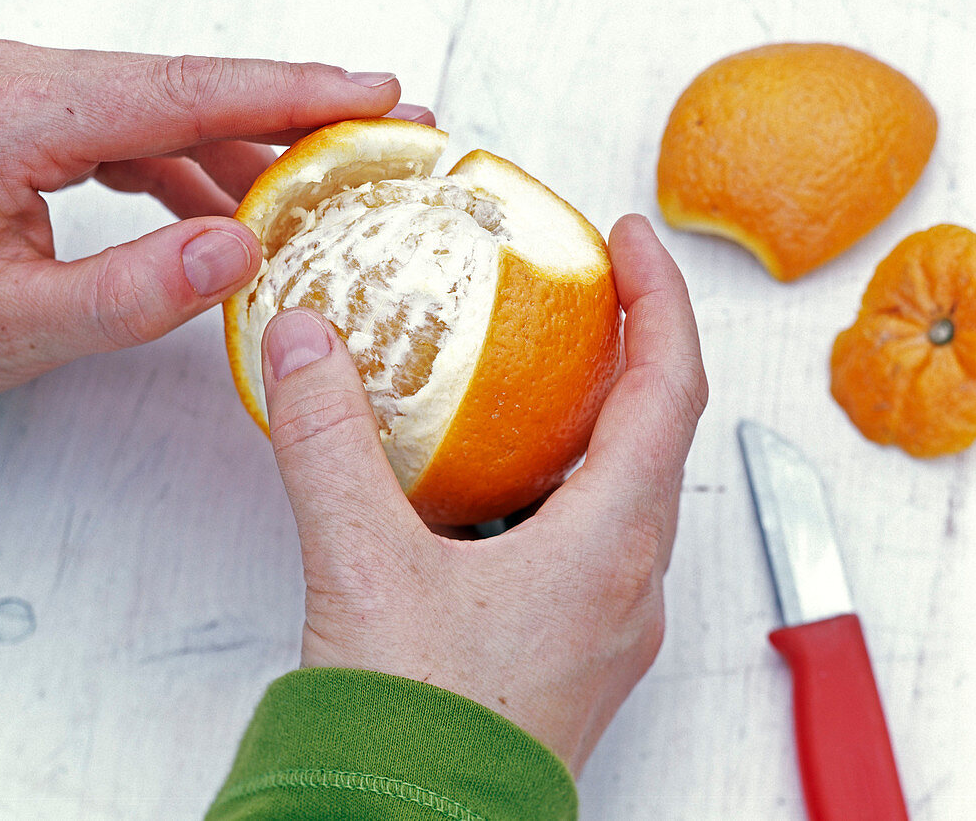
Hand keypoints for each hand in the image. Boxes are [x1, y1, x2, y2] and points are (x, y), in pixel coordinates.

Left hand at [0, 40, 432, 400]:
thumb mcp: (21, 325)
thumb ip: (132, 292)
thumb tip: (242, 251)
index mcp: (17, 117)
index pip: (184, 92)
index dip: (291, 93)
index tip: (373, 94)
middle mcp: (30, 85)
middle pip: (196, 86)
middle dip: (300, 109)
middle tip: (389, 124)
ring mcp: (39, 98)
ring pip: (180, 107)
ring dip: (259, 143)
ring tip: (333, 176)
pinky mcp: (48, 124)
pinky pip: (149, 133)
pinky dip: (206, 168)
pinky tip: (244, 210)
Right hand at [258, 213, 706, 773]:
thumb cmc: (419, 737)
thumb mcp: (361, 565)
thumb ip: (329, 444)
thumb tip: (306, 343)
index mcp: (610, 547)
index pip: (669, 388)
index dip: (659, 299)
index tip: (629, 239)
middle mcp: (628, 583)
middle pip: (655, 432)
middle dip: (627, 345)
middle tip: (582, 287)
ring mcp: (606, 620)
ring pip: (624, 488)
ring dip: (593, 416)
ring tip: (539, 366)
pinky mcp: (570, 647)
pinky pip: (589, 535)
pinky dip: (560, 478)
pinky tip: (497, 478)